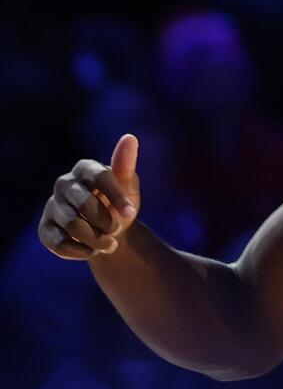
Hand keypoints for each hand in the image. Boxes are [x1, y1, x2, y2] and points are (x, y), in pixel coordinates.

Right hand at [39, 133, 141, 259]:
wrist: (109, 231)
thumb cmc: (119, 203)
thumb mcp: (128, 187)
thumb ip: (125, 166)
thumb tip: (129, 137)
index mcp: (85, 168)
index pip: (100, 178)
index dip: (117, 197)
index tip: (132, 213)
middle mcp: (64, 184)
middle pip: (85, 204)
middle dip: (107, 221)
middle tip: (118, 229)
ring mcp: (52, 206)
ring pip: (73, 225)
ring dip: (97, 238)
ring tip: (110, 243)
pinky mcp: (45, 229)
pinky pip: (60, 243)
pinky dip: (82, 250)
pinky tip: (93, 250)